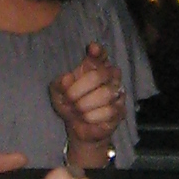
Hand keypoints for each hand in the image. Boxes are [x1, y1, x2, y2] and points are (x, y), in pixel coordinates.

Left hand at [50, 43, 124, 165]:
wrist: (77, 128)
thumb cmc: (69, 105)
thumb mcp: (57, 94)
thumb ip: (59, 84)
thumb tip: (66, 78)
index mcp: (93, 67)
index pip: (100, 54)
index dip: (98, 51)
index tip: (91, 49)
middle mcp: (109, 76)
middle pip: (99, 74)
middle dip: (80, 88)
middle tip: (69, 98)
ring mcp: (117, 92)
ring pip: (106, 93)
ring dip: (85, 104)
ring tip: (77, 110)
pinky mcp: (120, 110)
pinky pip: (109, 110)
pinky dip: (92, 116)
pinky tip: (86, 118)